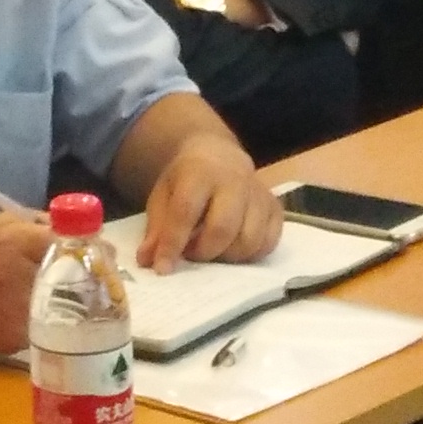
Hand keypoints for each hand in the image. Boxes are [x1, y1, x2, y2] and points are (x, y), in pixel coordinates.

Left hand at [132, 141, 283, 273]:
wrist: (219, 156)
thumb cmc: (187, 179)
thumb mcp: (164, 195)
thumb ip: (156, 228)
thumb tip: (147, 261)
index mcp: (200, 172)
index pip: (186, 211)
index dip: (173, 243)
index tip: (162, 268)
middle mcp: (235, 180)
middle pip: (223, 228)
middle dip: (203, 252)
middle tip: (190, 254)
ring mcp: (259, 194)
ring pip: (249, 239)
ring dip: (227, 256)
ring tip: (211, 250)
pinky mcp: (275, 207)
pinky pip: (270, 242)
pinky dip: (251, 254)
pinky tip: (234, 249)